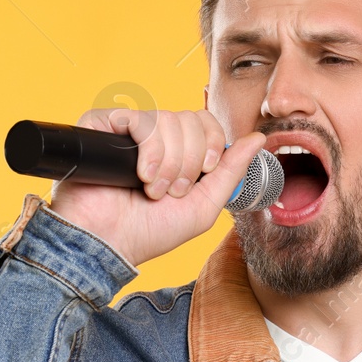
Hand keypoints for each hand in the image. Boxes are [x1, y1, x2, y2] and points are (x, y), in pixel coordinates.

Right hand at [45, 107, 265, 266]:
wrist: (111, 243)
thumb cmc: (152, 230)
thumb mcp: (205, 205)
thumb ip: (232, 171)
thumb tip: (258, 139)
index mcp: (179, 151)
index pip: (205, 120)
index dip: (211, 143)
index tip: (205, 172)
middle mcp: (154, 138)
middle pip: (190, 119)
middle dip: (189, 161)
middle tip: (171, 190)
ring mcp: (128, 131)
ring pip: (167, 119)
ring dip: (168, 163)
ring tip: (152, 189)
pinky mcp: (103, 126)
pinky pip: (137, 118)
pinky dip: (148, 151)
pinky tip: (140, 175)